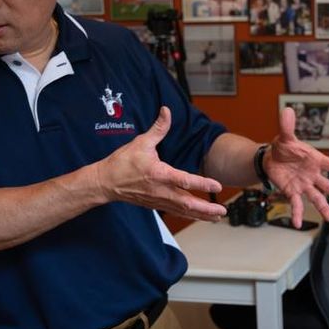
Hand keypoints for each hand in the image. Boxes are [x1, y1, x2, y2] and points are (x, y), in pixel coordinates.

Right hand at [93, 106, 225, 220]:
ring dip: (201, 215)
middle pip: (187, 203)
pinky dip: (190, 216)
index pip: (184, 180)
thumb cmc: (122, 163)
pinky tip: (201, 217)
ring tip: (217, 217)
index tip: (217, 186)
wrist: (105, 182)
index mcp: (158, 174)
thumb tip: (166, 111)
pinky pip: (176, 212)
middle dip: (206, 208)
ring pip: (183, 211)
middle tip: (222, 211)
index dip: (202, 184)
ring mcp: (158, 200)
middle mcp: (160, 190)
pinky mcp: (156, 205)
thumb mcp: (141, 142)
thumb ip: (158, 128)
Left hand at [265, 106, 328, 226]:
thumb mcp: (285, 137)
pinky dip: (297, 213)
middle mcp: (313, 175)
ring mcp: (304, 185)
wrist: (271, 159)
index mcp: (315, 160)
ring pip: (317, 198)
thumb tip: (287, 111)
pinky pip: (296, 204)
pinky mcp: (293, 192)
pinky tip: (297, 223)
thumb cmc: (284, 148)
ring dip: (324, 208)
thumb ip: (288, 126)